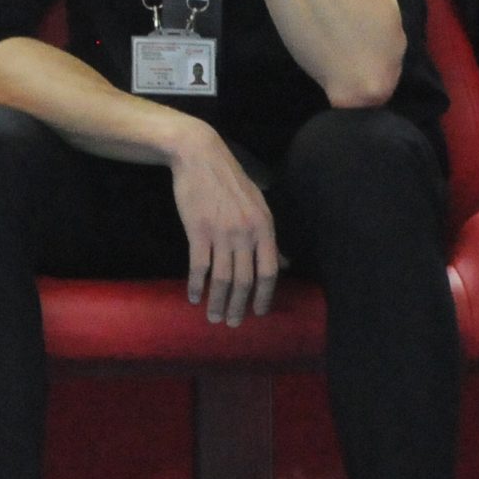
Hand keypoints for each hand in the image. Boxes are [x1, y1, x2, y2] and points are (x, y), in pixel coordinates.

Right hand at [167, 123, 278, 324]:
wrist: (199, 156)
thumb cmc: (229, 180)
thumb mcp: (258, 205)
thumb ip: (269, 237)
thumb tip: (285, 263)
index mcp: (264, 227)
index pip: (269, 271)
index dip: (265, 296)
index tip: (258, 313)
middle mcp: (246, 233)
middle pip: (246, 280)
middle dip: (239, 305)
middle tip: (232, 323)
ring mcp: (221, 233)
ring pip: (223, 277)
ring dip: (218, 301)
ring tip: (213, 316)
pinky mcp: (198, 230)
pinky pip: (199, 266)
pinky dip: (196, 285)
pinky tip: (194, 297)